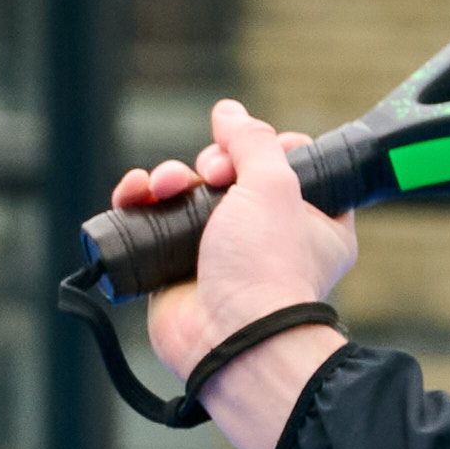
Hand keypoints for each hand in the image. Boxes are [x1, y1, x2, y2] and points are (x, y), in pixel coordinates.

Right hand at [108, 99, 354, 423]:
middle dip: (210, 162)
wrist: (230, 337)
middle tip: (212, 176)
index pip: (291, 165)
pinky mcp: (175, 268)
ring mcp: (219, 254)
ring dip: (169, 177)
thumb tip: (227, 111)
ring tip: (165, 186)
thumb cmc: (268, 269)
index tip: (260, 149)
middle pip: (230, 173)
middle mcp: (267, 237)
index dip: (269, 147)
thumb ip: (253, 140)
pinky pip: (152, 221)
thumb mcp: (275, 183)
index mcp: (313, 221)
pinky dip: (139, 200)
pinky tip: (136, 193)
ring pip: (186, 193)